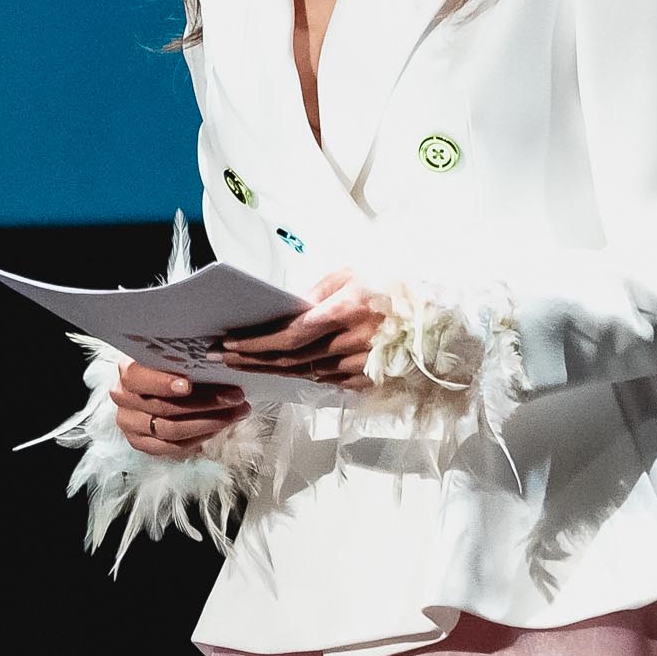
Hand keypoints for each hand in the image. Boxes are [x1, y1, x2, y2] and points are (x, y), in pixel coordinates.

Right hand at [112, 360, 247, 454]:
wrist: (151, 386)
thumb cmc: (167, 367)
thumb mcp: (171, 356)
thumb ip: (183, 359)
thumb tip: (217, 362)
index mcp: (127, 372)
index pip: (139, 379)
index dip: (162, 383)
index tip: (188, 385)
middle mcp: (123, 399)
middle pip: (163, 407)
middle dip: (205, 402)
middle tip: (235, 396)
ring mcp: (130, 424)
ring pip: (170, 430)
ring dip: (210, 422)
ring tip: (237, 412)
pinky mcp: (141, 443)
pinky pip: (172, 447)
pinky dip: (199, 437)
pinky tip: (220, 427)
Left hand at [212, 271, 382, 388]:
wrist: (434, 314)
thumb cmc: (391, 286)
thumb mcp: (354, 274)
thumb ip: (319, 290)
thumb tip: (289, 307)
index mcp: (346, 311)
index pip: (290, 334)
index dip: (257, 342)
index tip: (230, 342)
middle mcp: (351, 342)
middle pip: (290, 358)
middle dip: (251, 358)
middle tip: (222, 357)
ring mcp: (360, 365)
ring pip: (304, 372)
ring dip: (269, 370)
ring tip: (242, 364)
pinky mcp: (367, 380)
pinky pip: (325, 381)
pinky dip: (300, 376)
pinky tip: (278, 371)